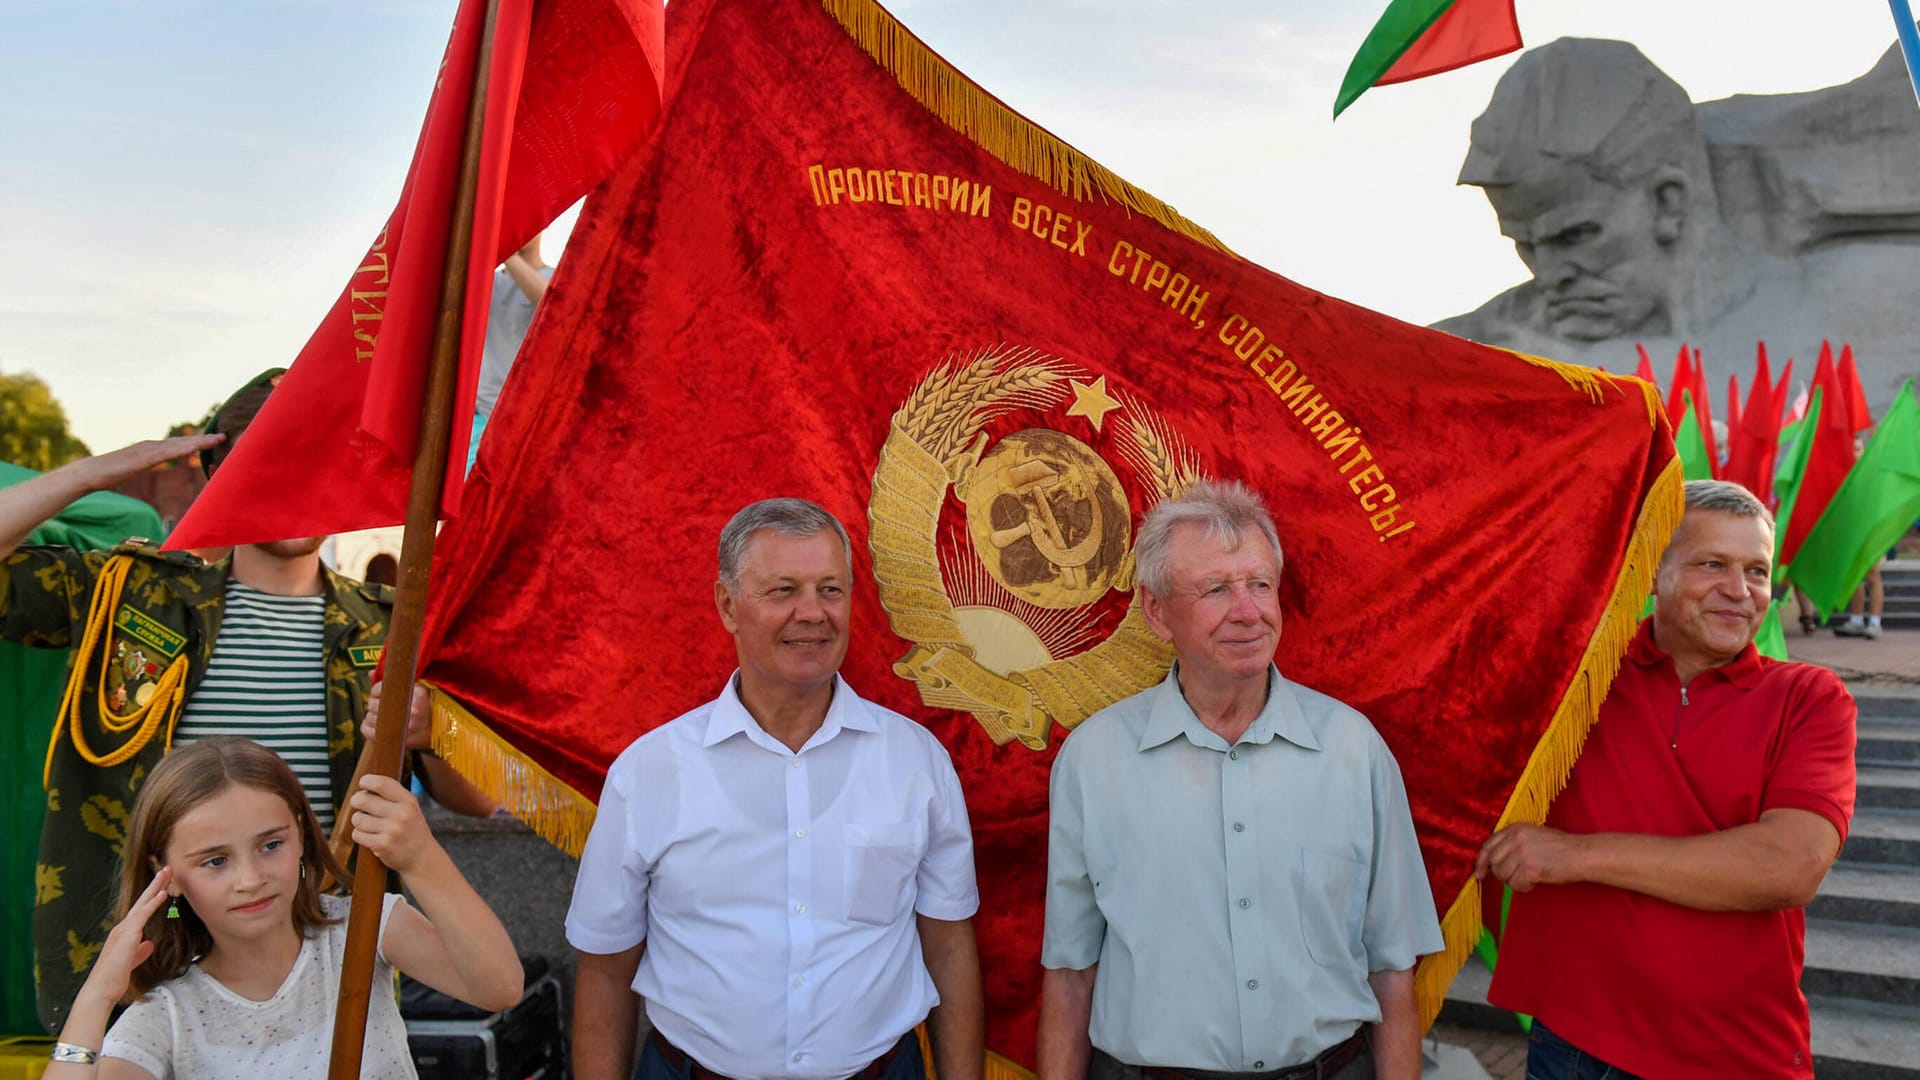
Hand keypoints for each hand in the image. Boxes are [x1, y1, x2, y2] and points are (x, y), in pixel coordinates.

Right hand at [76, 434, 224, 492]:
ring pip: (178, 445)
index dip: (197, 442)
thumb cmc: (111, 473)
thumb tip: (153, 464)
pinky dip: (181, 450)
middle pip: (183, 442)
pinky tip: (193, 448)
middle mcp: (152, 446)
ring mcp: (147, 451)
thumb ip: (146, 464)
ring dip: (198, 442)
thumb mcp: (135, 468)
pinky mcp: (142, 459)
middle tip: (224, 436)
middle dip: (204, 439)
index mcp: (151, 449)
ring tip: (217, 439)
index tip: (214, 440)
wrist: (90, 473)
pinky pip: (165, 454)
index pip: (179, 444)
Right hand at [77, 867, 172, 1006]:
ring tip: (166, 872)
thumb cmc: (114, 978)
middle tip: (166, 867)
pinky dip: (152, 904)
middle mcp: (123, 928)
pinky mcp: (126, 937)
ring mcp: (123, 931)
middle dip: (155, 884)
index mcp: (125, 933)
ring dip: (155, 887)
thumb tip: (148, 944)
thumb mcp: (131, 962)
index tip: (164, 882)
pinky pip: (141, 916)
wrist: (101, 990)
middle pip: (142, 901)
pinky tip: (161, 894)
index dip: (152, 895)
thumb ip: (140, 951)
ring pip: (142, 904)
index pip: (142, 909)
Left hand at [349, 774, 438, 874]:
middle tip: (359, 804)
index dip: (366, 781)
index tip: (363, 784)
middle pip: (362, 799)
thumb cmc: (411, 829)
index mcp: (408, 801)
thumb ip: (392, 795)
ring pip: (357, 818)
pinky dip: (360, 835)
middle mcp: (401, 814)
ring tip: (368, 824)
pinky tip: (370, 836)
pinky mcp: (382, 845)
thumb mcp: (410, 807)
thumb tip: (364, 783)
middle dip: (357, 801)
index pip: (381, 783)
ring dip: (358, 821)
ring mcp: (392, 830)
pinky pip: (357, 834)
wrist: (422, 857)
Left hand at [362, 680, 432, 750]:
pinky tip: (375, 725)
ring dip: (372, 716)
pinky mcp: (401, 741)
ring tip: (382, 716)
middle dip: (375, 703)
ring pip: (371, 718)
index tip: (381, 692)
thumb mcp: (423, 687)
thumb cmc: (435, 705)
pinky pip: (370, 732)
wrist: (449, 729)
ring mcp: (406, 727)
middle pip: (374, 704)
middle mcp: (412, 710)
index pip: (382, 688)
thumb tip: (371, 673)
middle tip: (382, 705)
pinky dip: (367, 727)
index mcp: (418, 694)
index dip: (377, 690)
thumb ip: (399, 679)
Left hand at [1474, 824, 1586, 891]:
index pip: (1488, 845)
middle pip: (1494, 863)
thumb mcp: (1533, 836)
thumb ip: (1513, 844)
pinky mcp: (1529, 868)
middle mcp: (1516, 838)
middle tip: (1518, 877)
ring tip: (1531, 878)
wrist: (1582, 854)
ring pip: (1503, 876)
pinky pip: (1515, 885)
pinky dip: (1524, 888)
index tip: (1479, 874)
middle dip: (1502, 874)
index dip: (1481, 862)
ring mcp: (1522, 853)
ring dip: (1515, 881)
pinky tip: (1535, 883)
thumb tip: (1491, 862)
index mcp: (1515, 828)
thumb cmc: (1561, 848)